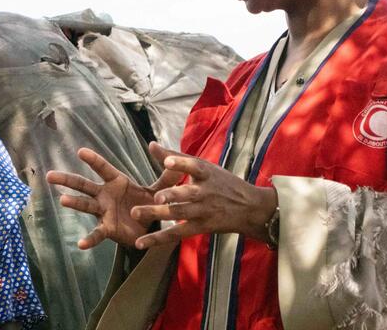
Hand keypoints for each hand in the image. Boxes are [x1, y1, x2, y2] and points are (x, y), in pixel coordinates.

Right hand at [46, 146, 183, 248]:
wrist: (149, 227)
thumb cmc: (148, 202)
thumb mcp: (160, 189)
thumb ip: (167, 175)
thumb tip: (171, 155)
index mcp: (116, 182)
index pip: (103, 168)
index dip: (93, 160)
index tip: (80, 151)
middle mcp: (105, 195)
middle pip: (84, 185)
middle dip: (67, 179)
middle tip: (50, 175)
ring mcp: (103, 212)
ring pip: (86, 205)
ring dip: (74, 202)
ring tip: (62, 200)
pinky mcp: (108, 229)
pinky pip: (97, 234)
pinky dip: (89, 239)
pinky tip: (80, 244)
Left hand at [130, 145, 277, 249]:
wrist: (250, 209)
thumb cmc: (222, 182)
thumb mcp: (204, 166)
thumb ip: (175, 155)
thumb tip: (151, 144)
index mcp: (206, 173)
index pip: (194, 166)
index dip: (182, 163)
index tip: (168, 162)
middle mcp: (204, 192)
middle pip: (186, 194)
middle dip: (170, 195)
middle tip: (156, 197)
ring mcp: (202, 211)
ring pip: (179, 213)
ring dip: (157, 214)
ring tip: (136, 213)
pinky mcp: (199, 227)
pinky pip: (176, 234)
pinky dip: (157, 239)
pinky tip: (140, 242)